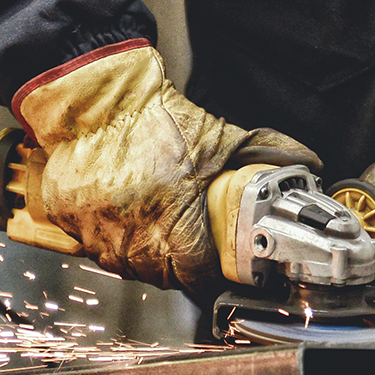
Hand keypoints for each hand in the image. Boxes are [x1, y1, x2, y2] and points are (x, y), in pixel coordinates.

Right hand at [13, 39, 319, 290]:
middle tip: (187, 252)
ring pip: (124, 267)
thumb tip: (307, 162)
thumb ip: (264, 151)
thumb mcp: (217, 135)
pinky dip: (107, 243)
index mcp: (173, 217)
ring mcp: (96, 229)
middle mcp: (132, 231)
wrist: (98, 97)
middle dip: (177, 270)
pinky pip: (89, 248)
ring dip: (142, 260)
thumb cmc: (153, 117)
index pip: (195, 273)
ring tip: (153, 237)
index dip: (208, 276)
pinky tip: (119, 224)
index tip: (214, 270)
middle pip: (161, 277)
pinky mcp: (68, 219)